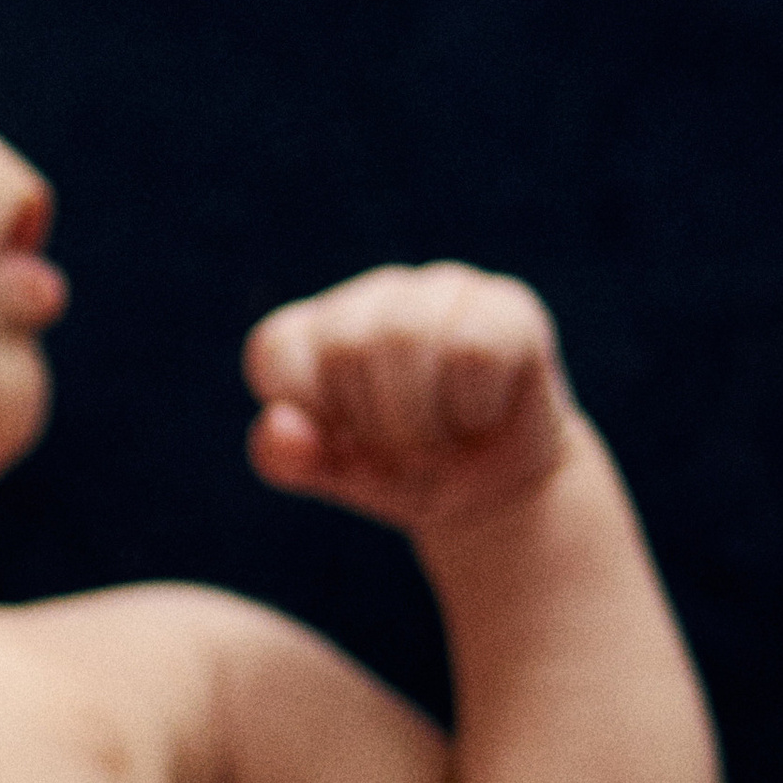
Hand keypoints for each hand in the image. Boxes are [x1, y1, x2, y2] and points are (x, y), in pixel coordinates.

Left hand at [246, 261, 578, 530]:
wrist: (493, 492)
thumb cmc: (403, 474)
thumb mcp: (336, 476)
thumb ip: (287, 457)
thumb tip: (278, 423)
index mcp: (316, 329)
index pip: (276, 349)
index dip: (311, 412)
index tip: (345, 438)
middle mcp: (374, 295)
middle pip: (347, 347)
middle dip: (375, 428)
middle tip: (406, 451)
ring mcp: (442, 289)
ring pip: (407, 336)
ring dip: (423, 424)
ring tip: (441, 440)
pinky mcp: (506, 304)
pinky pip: (474, 349)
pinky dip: (474, 408)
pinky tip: (481, 415)